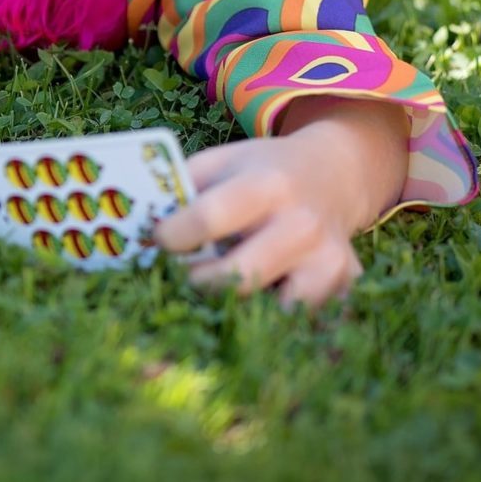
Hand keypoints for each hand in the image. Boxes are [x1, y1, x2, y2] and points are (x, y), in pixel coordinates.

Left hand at [153, 99, 409, 309]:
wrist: (334, 173)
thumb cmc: (263, 171)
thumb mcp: (223, 160)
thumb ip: (184, 187)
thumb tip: (137, 225)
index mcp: (267, 185)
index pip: (209, 218)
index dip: (173, 236)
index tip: (158, 240)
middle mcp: (302, 224)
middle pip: (235, 276)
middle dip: (198, 281)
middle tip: (183, 274)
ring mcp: (328, 260)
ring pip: (270, 310)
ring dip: (240, 305)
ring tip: (227, 284)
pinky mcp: (343, 286)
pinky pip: (299, 320)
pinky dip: (274, 314)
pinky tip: (265, 293)